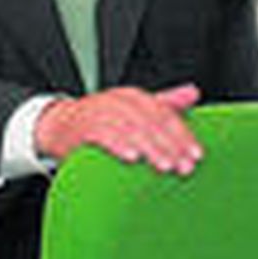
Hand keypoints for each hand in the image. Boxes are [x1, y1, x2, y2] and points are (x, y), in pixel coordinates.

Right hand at [34, 84, 203, 174]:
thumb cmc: (101, 120)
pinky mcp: (83, 126)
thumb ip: (164, 103)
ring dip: (150, 148)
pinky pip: (103, 134)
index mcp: (135, 97)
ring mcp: (100, 111)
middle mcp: (119, 100)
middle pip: (151, 122)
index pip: (165, 114)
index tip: (196, 155)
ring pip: (131, 129)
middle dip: (170, 146)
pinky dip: (119, 145)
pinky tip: (131, 157)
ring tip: (164, 166)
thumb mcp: (134, 109)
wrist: (61, 125)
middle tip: (184, 166)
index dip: (183, 134)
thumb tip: (192, 92)